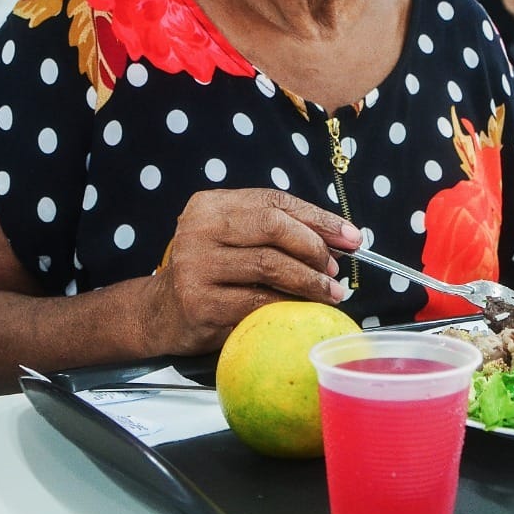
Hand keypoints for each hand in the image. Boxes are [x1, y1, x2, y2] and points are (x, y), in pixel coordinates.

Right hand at [143, 189, 360, 353]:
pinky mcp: (200, 303)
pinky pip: (258, 302)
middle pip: (273, 227)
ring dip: (309, 281)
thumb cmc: (211, 272)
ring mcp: (196, 266)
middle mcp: (199, 229)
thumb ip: (279, 231)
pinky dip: (288, 306)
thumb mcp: (236, 239)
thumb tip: (341, 239)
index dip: (319, 219)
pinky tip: (302, 310)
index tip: (352, 237)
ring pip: (270, 266)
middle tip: (335, 270)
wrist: (161, 312)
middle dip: (314, 248)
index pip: (275, 202)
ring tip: (330, 292)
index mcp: (211, 205)